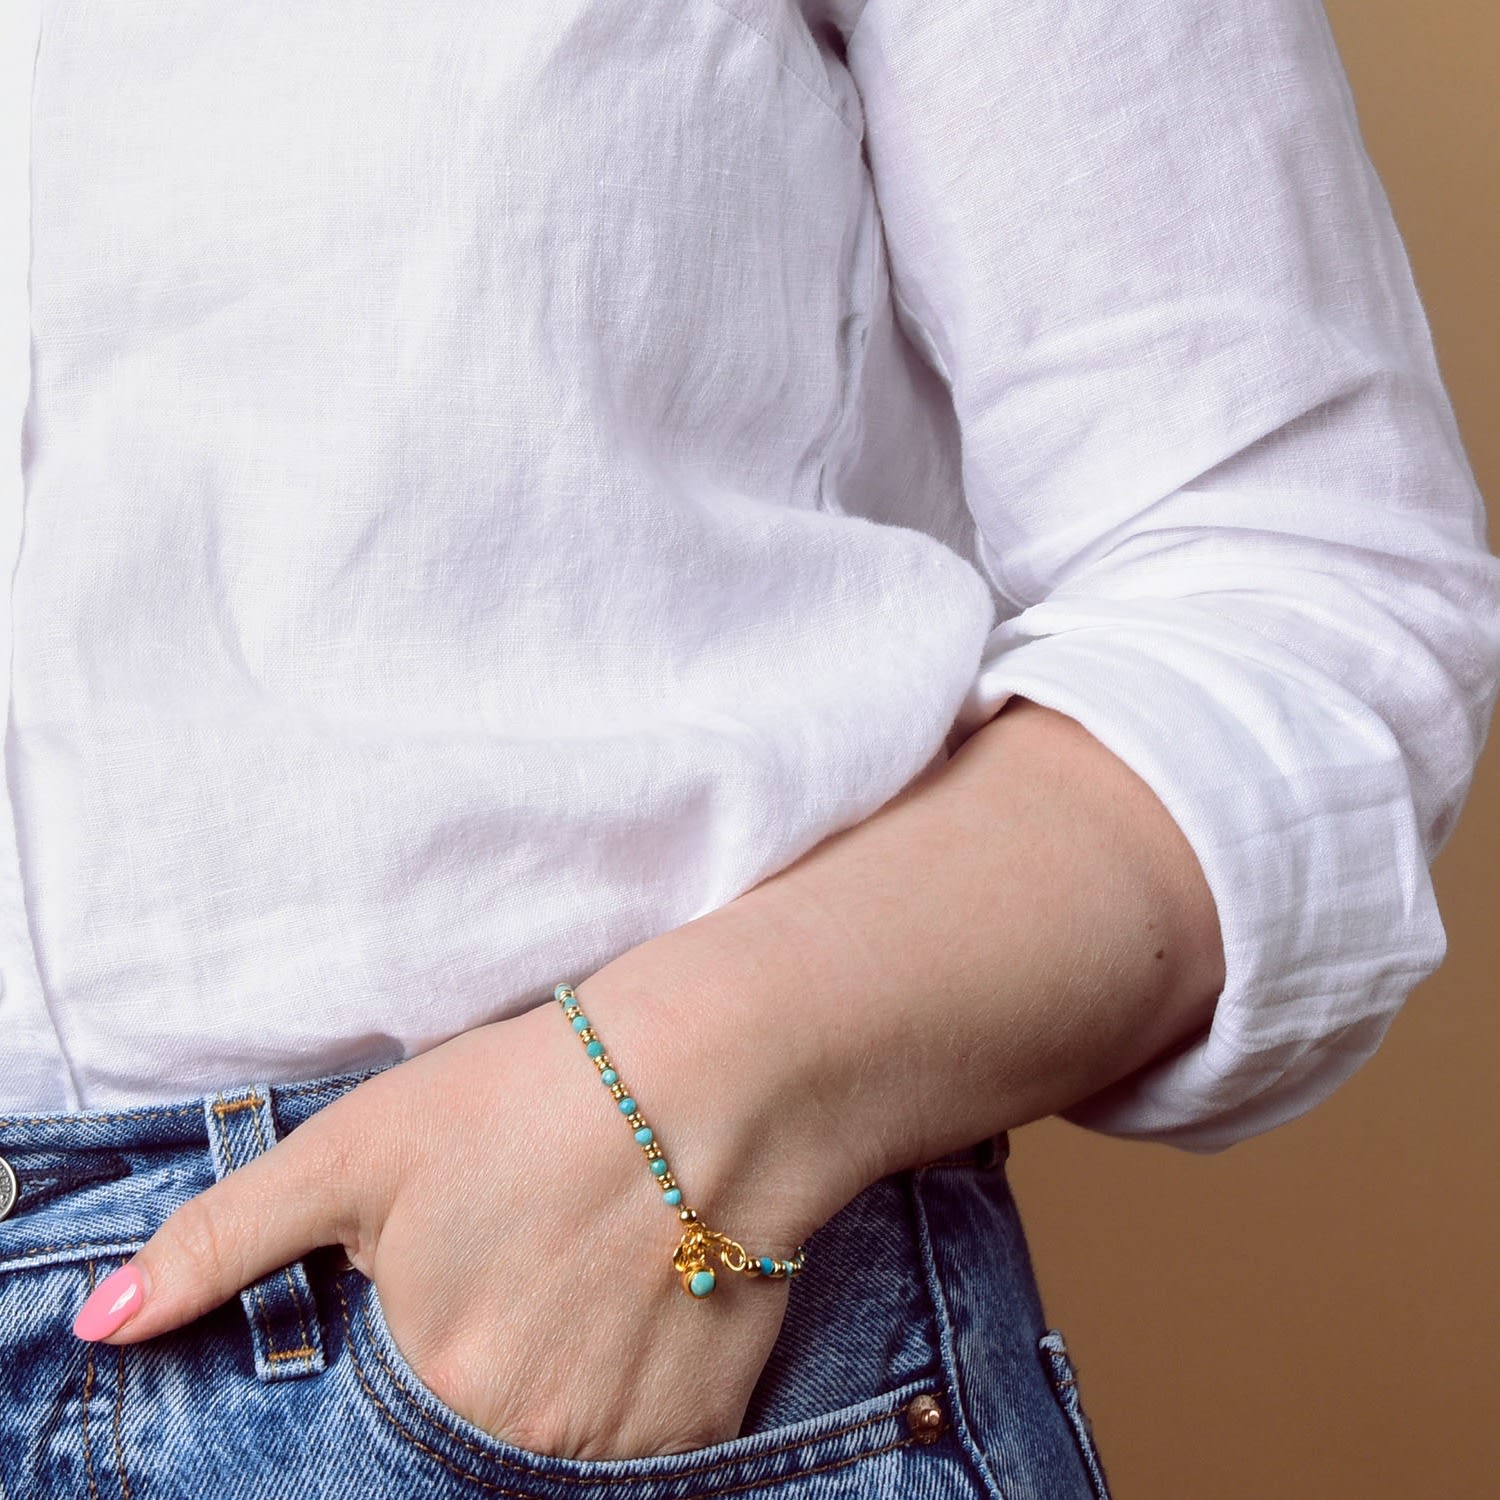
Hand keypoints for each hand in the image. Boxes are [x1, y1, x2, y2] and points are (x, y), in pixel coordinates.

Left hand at [67, 946, 857, 1460]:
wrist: (724, 1072)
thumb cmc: (533, 1096)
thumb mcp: (361, 1146)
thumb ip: (225, 1241)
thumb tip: (103, 1326)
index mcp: (432, 1378)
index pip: (380, 1416)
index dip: (414, 1339)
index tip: (459, 1280)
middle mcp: (522, 1436)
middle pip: (469, 1427)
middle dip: (481, 1357)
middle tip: (526, 1259)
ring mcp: (621, 1445)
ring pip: (552, 1439)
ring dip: (554, 1375)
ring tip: (588, 1269)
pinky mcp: (702, 1429)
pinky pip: (636, 1442)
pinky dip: (626, 1385)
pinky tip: (638, 1295)